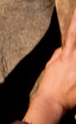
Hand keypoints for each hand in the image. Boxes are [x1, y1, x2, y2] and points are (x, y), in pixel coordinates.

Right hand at [25, 7, 75, 123]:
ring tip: (71, 64)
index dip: (75, 20)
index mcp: (66, 55)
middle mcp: (75, 59)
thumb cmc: (50, 86)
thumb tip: (62, 48)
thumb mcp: (50, 67)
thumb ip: (57, 56)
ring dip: (75, 59)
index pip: (72, 33)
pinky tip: (73, 75)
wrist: (52, 102)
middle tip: (75, 37)